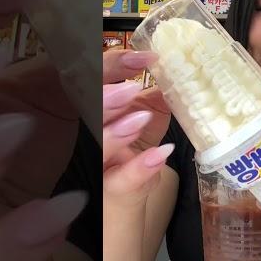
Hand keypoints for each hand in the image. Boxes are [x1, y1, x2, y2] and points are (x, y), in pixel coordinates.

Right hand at [103, 49, 172, 206]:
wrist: (120, 204)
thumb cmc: (128, 155)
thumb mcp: (141, 123)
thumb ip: (152, 100)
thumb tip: (174, 75)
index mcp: (97, 109)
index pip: (93, 81)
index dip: (112, 66)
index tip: (141, 57)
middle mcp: (89, 135)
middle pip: (85, 112)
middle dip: (104, 98)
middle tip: (129, 90)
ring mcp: (97, 165)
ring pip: (96, 147)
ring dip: (115, 132)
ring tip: (140, 120)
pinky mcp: (110, 192)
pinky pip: (120, 181)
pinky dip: (140, 168)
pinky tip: (159, 155)